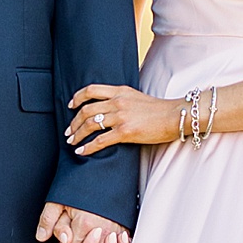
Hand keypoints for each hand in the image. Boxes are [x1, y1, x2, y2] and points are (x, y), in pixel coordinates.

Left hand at [65, 83, 179, 154]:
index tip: (71, 105)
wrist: (175, 116)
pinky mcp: (125, 131)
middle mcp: (117, 101)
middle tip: (68, 131)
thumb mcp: (137, 97)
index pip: (91, 90)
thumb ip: (122, 99)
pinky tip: (81, 151)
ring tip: (72, 142)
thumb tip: (109, 108)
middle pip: (86, 110)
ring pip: (90, 125)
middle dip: (74, 122)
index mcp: (120, 91)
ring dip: (77, 135)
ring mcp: (120, 116)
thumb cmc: (159, 110)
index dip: (77, 98)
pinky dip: (88, 147)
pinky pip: (100, 140)